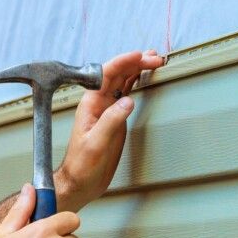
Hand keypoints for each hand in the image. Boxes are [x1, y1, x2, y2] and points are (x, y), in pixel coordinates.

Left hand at [56, 49, 165, 211]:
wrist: (81, 181)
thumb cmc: (82, 165)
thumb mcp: (96, 143)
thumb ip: (111, 121)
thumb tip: (128, 101)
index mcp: (91, 104)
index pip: (107, 75)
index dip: (123, 62)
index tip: (139, 56)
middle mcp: (98, 103)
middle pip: (117, 74)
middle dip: (136, 62)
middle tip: (155, 58)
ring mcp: (107, 109)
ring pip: (122, 81)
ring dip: (137, 68)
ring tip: (153, 60)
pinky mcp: (115, 117)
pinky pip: (126, 93)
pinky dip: (136, 82)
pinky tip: (143, 76)